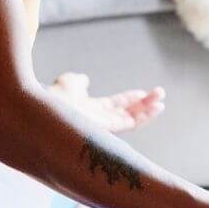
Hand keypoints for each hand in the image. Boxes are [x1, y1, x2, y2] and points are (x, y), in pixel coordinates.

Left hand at [48, 71, 165, 133]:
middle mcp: (100, 121)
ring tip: (162, 100)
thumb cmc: (53, 96)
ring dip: (148, 110)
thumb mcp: (68, 83)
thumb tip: (85, 79)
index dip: (129, 99)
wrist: (46, 106)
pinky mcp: (108, 128)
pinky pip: (131, 123)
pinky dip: (145, 115)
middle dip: (144, 105)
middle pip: (127, 113)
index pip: (115, 106)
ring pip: (132, 119)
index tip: (142, 92)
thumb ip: (78, 82)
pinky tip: (157, 106)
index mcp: (92, 110)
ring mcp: (104, 126)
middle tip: (159, 94)